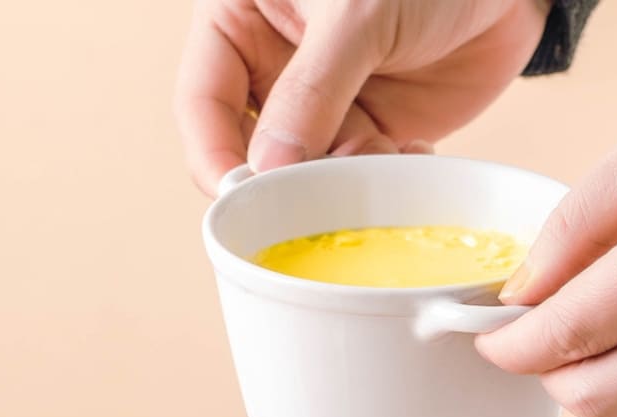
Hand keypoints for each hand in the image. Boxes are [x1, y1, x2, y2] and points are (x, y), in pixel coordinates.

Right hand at [175, 0, 550, 194]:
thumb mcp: (354, 12)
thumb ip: (310, 91)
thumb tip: (269, 168)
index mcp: (244, 24)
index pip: (203, 101)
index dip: (213, 154)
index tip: (237, 198)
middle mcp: (278, 73)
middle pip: (254, 149)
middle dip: (284, 179)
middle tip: (316, 194)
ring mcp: (326, 108)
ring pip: (310, 172)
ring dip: (341, 181)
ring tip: (384, 151)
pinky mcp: (371, 133)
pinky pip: (359, 177)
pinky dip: (380, 180)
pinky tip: (413, 151)